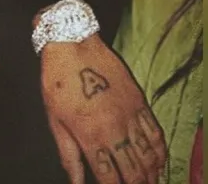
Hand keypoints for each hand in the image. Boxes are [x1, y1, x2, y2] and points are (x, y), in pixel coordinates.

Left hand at [41, 34, 166, 182]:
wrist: (72, 44)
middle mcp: (115, 130)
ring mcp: (130, 115)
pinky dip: (159, 150)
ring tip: (148, 182)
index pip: (110, 178)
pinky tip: (158, 159)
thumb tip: (75, 181)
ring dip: (151, 174)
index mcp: (91, 136)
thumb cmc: (58, 80)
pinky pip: (155, 132)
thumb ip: (68, 153)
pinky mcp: (138, 101)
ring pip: (149, 156)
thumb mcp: (54, 118)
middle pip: (134, 172)